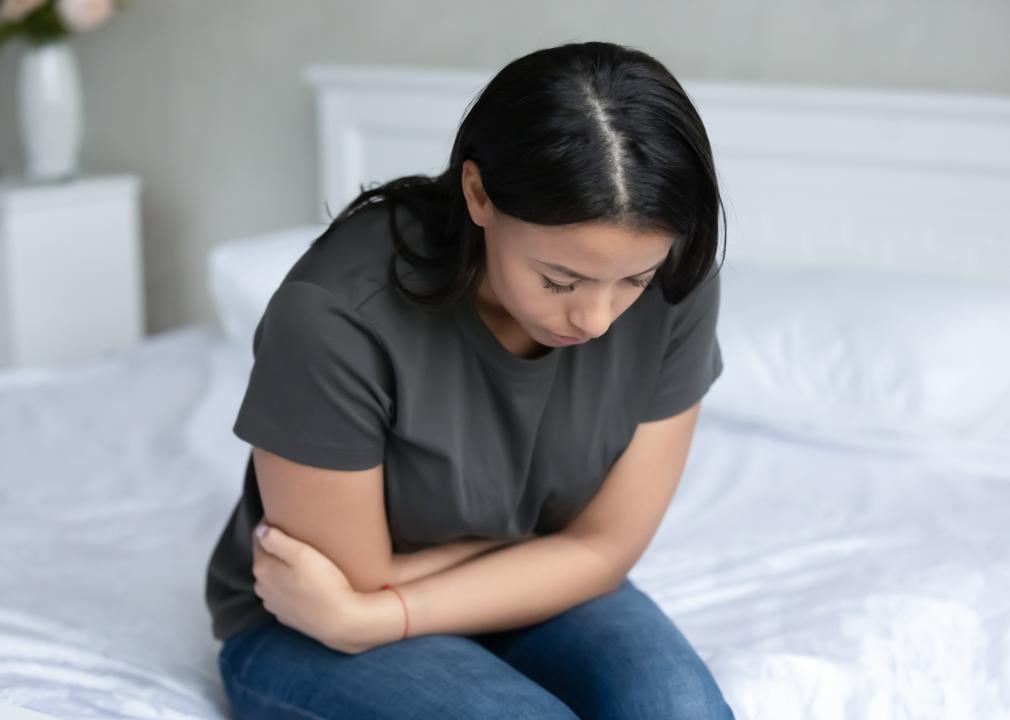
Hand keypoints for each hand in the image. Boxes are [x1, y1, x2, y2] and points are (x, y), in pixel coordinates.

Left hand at [251, 521, 368, 653]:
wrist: (342, 622)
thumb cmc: (325, 585)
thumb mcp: (302, 554)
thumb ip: (276, 539)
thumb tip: (261, 529)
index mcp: (262, 569)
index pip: (259, 537)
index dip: (272, 523)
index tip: (287, 514)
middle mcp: (262, 588)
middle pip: (266, 557)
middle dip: (277, 545)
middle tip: (299, 534)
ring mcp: (274, 604)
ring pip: (274, 576)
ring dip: (283, 567)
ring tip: (305, 558)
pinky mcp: (288, 615)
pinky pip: (284, 593)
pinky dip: (291, 585)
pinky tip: (307, 581)